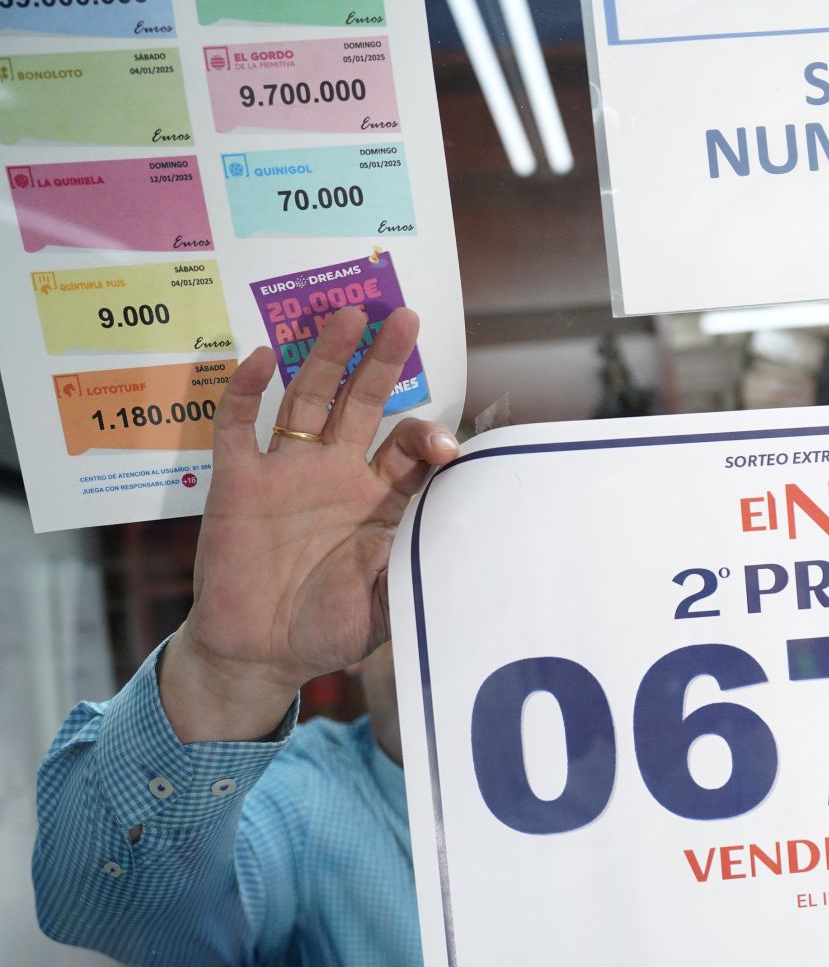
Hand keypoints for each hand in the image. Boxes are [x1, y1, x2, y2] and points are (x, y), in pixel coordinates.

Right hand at [161, 307, 458, 741]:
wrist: (259, 652)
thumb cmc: (329, 628)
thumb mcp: (385, 603)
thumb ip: (411, 566)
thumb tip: (453, 539)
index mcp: (378, 500)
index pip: (409, 449)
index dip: (429, 436)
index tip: (446, 446)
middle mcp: (335, 475)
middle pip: (364, 404)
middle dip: (383, 362)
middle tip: (405, 317)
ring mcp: (286, 473)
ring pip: (308, 400)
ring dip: (326, 358)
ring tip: (347, 315)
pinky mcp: (238, 482)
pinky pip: (237, 427)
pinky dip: (245, 391)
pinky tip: (262, 357)